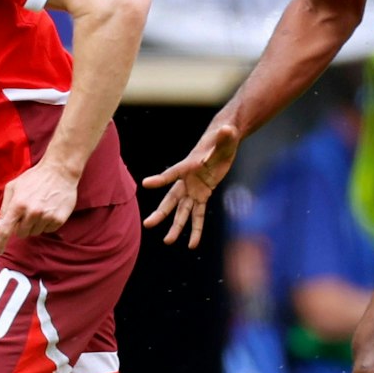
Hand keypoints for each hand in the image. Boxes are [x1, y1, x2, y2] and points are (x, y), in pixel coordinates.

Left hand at [0, 162, 77, 250]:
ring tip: (40, 208)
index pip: (6, 230)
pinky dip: (46, 223)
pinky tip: (49, 210)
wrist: (60, 171)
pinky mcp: (59, 219)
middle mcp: (32, 213)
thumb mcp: (13, 187)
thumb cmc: (34, 178)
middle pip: (21, 234)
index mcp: (18, 204)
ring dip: (35, 225)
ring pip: (35, 233)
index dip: (0, 243)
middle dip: (21, 226)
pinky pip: (48, 230)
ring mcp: (46, 217)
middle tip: (27, 212)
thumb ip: (5, 207)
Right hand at [142, 122, 241, 247]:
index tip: (145, 183)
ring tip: (167, 242)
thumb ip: (225, 135)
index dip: (160, 179)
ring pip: (182, 211)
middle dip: (161, 212)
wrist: (224, 140)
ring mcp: (194, 189)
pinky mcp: (203, 195)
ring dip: (176, 227)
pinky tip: (192, 243)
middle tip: (148, 224)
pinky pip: (198, 215)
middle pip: (171, 199)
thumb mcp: (227, 136)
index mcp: (189, 165)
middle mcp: (187, 179)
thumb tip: (228, 129)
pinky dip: (196, 228)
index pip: (172, 173)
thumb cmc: (224, 136)